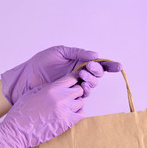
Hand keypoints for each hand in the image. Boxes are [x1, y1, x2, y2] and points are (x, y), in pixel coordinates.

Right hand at [0, 71, 83, 147]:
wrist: (18, 130)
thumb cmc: (22, 112)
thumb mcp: (33, 92)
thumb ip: (48, 87)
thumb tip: (59, 84)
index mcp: (52, 88)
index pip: (72, 77)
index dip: (75, 79)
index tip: (75, 82)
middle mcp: (61, 97)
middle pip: (80, 89)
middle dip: (76, 91)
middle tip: (70, 96)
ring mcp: (65, 110)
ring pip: (82, 101)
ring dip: (76, 103)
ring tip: (67, 106)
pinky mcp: (67, 122)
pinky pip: (81, 114)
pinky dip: (77, 113)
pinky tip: (69, 114)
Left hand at [1, 45, 122, 104]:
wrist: (28, 78)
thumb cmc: (41, 63)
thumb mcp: (60, 52)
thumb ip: (78, 53)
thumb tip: (95, 55)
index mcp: (78, 62)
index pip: (98, 64)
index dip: (109, 65)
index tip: (118, 66)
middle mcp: (79, 74)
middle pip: (97, 75)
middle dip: (96, 71)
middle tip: (88, 68)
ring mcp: (75, 85)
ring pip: (92, 85)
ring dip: (91, 81)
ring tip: (82, 76)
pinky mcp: (69, 95)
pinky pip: (83, 95)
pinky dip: (86, 91)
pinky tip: (82, 87)